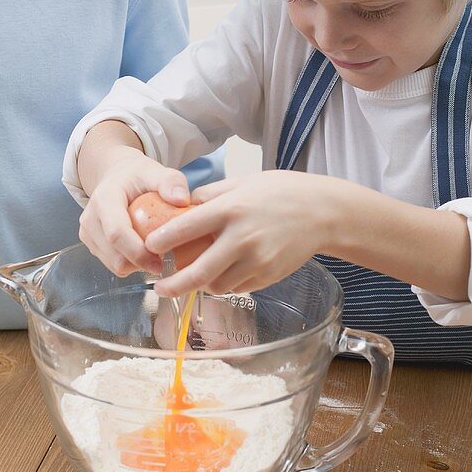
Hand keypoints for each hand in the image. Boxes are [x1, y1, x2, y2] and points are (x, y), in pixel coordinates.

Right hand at [79, 150, 191, 277]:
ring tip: (154, 250)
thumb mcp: (156, 172)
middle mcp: (90, 218)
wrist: (116, 177)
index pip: (116, 233)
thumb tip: (182, 200)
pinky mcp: (90, 244)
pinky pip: (113, 265)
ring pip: (114, 265)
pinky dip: (130, 263)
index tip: (161, 262)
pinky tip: (143, 250)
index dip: (138, 253)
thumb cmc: (138, 177)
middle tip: (164, 258)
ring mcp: (87, 233)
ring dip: (137, 265)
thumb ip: (171, 182)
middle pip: (115, 256)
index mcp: (104, 199)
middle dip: (141, 264)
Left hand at [144, 170, 336, 297]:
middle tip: (159, 288)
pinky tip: (223, 274)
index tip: (148, 247)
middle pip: (198, 273)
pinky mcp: (268, 276)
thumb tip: (181, 206)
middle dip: (174, 286)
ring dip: (201, 285)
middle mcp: (242, 238)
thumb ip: (210, 195)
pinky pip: (238, 288)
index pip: (186, 228)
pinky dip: (225, 284)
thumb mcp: (242, 182)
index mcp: (230, 209)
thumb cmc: (280, 193)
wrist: (322, 212)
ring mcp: (257, 261)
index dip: (162, 241)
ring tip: (194, 277)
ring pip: (217, 286)